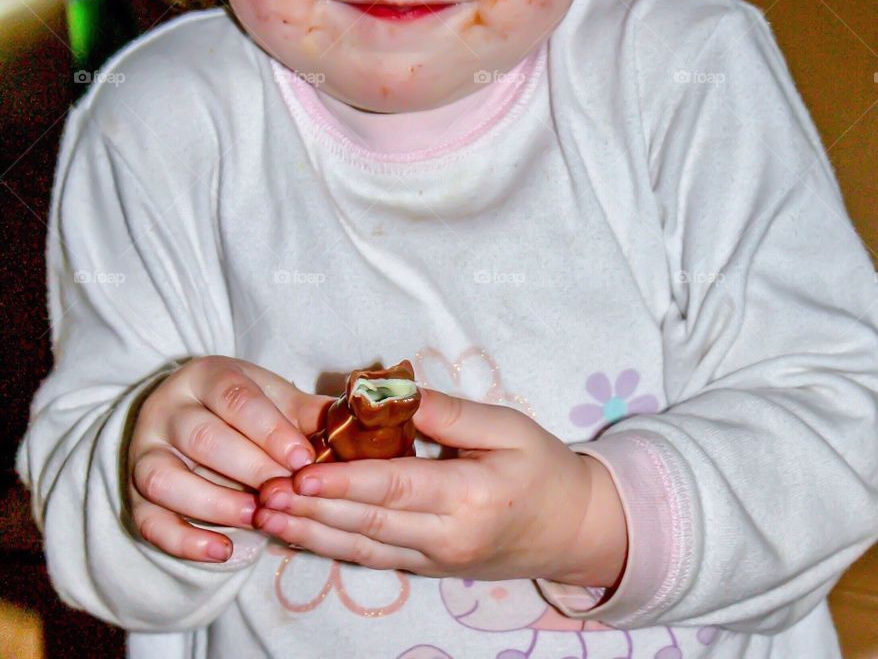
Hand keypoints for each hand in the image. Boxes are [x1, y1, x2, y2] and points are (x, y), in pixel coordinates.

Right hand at [126, 356, 333, 563]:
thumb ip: (306, 413)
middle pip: (201, 437)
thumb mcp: (272, 397)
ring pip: (164, 478)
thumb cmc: (241, 408)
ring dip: (213, 502)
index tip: (303, 458)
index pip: (235, 397)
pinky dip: (184, 540)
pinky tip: (224, 551)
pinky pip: (148, 521)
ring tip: (256, 517)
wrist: (186, 414)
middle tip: (285, 492)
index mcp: (205, 376)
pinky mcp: (133, 493)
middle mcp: (167, 409)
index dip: (270, 429)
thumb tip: (351, 429)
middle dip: (248, 467)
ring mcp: (144, 451)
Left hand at [253, 387, 626, 584]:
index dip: (345, 483)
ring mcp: (436, 560)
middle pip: (367, 525)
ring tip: (267, 516)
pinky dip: (332, 546)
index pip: (395, 488)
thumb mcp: (508, 426)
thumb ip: (451, 412)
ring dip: (311, 534)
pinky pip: (373, 558)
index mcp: (470, 497)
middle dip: (311, 511)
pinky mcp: (428, 567)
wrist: (574, 529)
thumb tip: (395, 394)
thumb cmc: (543, 467)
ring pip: (362, 548)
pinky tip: (300, 531)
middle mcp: (447, 537)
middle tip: (263, 494)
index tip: (302, 473)